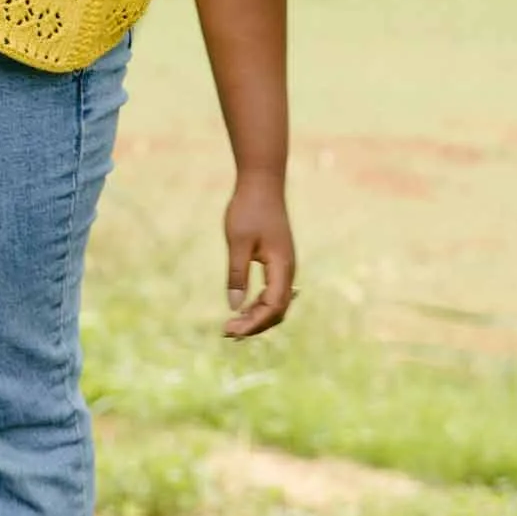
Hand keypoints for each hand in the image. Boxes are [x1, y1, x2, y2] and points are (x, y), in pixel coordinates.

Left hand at [222, 182, 294, 338]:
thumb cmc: (248, 209)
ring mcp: (285, 265)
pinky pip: (274, 291)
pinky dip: (260, 303)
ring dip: (257, 316)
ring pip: (276, 302)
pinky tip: (243, 306)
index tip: (230, 330)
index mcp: (282, 266)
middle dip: (255, 325)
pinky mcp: (279, 260)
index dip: (253, 323)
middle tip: (228, 332)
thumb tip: (234, 306)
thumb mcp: (238, 242)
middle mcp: (288, 269)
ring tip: (233, 325)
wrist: (262, 183)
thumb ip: (237, 274)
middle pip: (278, 310)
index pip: (273, 307)